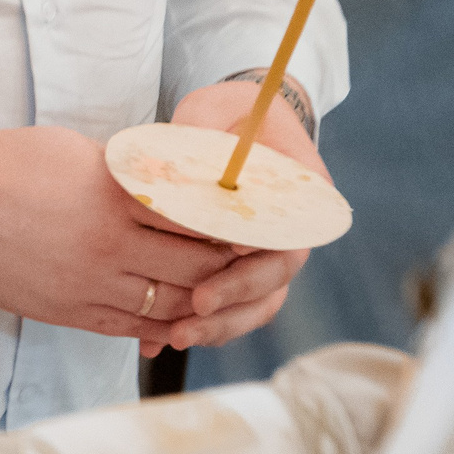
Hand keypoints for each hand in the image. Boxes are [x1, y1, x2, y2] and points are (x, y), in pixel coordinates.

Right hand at [0, 124, 244, 349]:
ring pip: (171, 305)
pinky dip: (161, 323)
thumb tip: (177, 185)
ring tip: (216, 287)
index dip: (235, 222)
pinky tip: (175, 313)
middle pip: (199, 268)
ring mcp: (85, 286)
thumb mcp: (73, 151)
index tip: (252, 218)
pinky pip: (131, 326)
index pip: (203, 218)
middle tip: (248, 258)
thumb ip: (130, 173)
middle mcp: (107, 247)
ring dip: (200, 298)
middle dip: (229, 264)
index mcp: (115, 197)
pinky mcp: (64, 312)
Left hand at [155, 79, 324, 352]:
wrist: (235, 125)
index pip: (287, 241)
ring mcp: (268, 254)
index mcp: (300, 193)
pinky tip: (153, 340)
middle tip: (188, 318)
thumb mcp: (211, 112)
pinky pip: (229, 305)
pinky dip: (197, 322)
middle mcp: (292, 231)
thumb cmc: (225, 115)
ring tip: (169, 338)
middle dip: (231, 305)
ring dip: (217, 326)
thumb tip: (179, 179)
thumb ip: (200, 139)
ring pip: (254, 304)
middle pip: (274, 283)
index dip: (252, 267)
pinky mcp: (240, 269)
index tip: (214, 277)